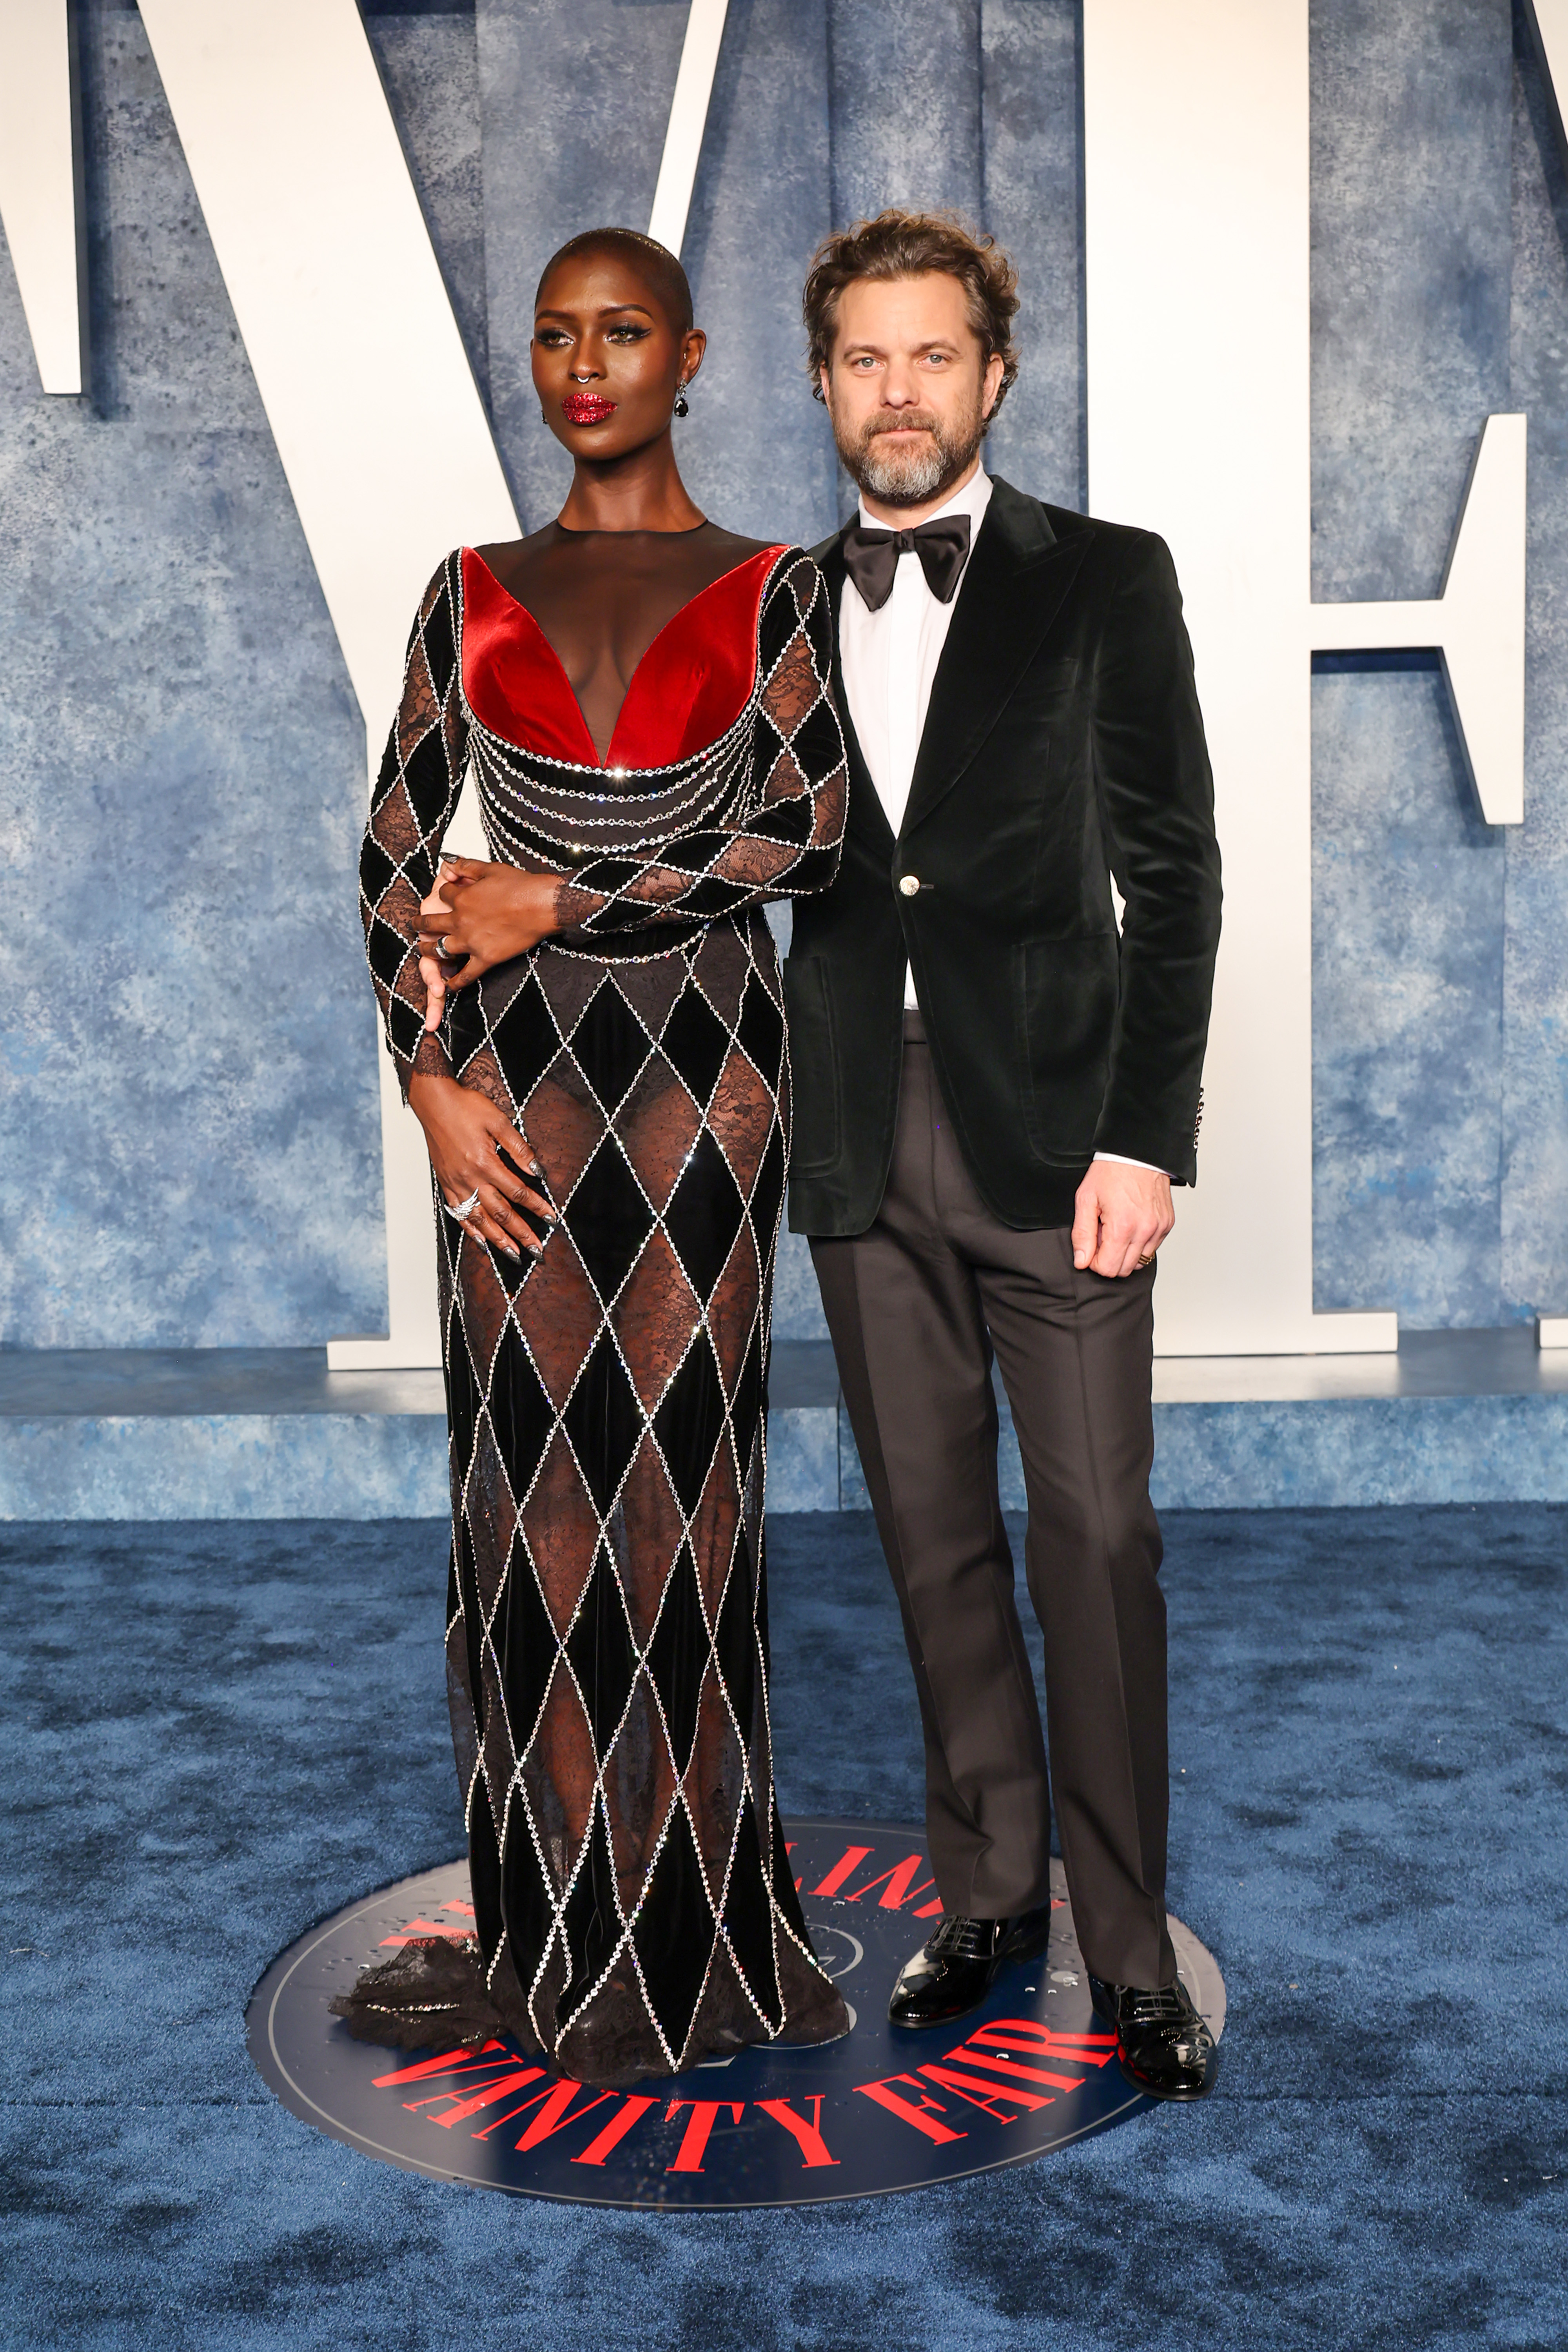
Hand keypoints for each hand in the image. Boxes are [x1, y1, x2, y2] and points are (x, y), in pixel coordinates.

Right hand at [407, 1070, 554, 1260]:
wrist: (434, 1102)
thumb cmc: (466, 1107)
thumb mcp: (498, 1120)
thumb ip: (519, 1148)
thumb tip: (538, 1172)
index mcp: (485, 1162)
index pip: (518, 1192)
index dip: (537, 1207)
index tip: (552, 1219)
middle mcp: (470, 1178)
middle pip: (500, 1213)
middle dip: (521, 1234)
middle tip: (537, 1251)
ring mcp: (456, 1184)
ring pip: (479, 1220)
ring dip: (498, 1240)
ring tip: (514, 1255)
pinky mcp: (446, 1184)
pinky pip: (459, 1214)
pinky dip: (471, 1231)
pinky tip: (483, 1242)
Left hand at [415, 856, 561, 1029]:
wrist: (541, 905)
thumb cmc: (520, 885)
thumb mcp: (490, 868)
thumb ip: (466, 866)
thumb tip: (447, 862)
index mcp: (462, 897)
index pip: (443, 894)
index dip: (444, 892)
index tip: (447, 893)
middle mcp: (460, 920)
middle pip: (431, 922)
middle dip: (421, 923)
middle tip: (416, 924)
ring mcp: (471, 941)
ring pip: (440, 949)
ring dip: (428, 950)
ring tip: (423, 951)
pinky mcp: (485, 958)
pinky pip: (466, 974)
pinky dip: (455, 982)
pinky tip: (448, 986)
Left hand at [1071, 1161, 1173, 1279]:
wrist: (1137, 1153)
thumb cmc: (1111, 1172)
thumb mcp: (1086, 1199)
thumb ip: (1082, 1234)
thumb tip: (1082, 1261)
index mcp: (1122, 1226)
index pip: (1108, 1269)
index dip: (1095, 1262)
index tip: (1092, 1246)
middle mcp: (1145, 1230)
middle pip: (1124, 1270)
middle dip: (1109, 1258)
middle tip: (1103, 1236)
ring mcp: (1158, 1228)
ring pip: (1139, 1262)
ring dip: (1125, 1253)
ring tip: (1117, 1229)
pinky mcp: (1167, 1224)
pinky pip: (1152, 1248)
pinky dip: (1139, 1243)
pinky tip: (1131, 1225)